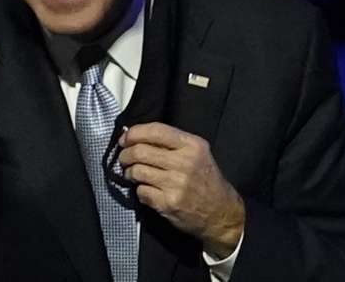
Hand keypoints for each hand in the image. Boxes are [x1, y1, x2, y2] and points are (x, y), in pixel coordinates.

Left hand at [118, 122, 245, 257]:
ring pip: (137, 171)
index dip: (134, 133)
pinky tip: (147, 190)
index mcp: (192, 145)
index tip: (125, 138)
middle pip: (140, 151)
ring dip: (130, 172)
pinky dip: (139, 190)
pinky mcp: (168, 203)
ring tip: (133, 174)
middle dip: (125, 154)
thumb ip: (171, 143)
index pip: (155, 131)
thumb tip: (135, 136)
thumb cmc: (205, 179)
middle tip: (124, 158)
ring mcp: (176, 184)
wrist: (220, 212)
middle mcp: (184, 163)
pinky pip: (141, 191)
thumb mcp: (197, 153)